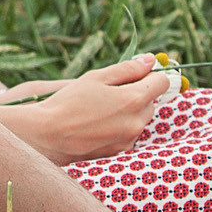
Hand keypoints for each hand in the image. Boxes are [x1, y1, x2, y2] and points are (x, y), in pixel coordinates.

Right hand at [0, 53, 175, 163]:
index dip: (152, 74)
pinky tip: (98, 123)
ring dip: (129, 110)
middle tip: (110, 89)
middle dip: (137, 92)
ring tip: (100, 108)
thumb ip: (128, 68)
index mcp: (134, 100)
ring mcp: (129, 139)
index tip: (139, 72)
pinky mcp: (120, 151)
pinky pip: (129, 133)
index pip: (162, 82)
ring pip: (140, 118)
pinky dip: (120, 125)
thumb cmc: (70, 102)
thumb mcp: (97, 77)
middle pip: (151, 101)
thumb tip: (150, 60)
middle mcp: (137, 122)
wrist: (49, 135)